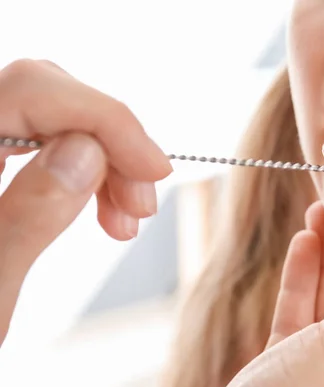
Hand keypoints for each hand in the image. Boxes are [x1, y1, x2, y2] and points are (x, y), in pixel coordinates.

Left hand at [0, 59, 171, 344]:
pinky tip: (103, 208)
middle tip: (142, 206)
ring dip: (107, 164)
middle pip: (46, 97)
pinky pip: (46, 145)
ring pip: (54, 120)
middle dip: (111, 145)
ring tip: (126, 220)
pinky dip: (88, 172)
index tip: (155, 170)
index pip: (30, 89)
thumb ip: (27, 215)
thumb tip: (87, 151)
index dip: (106, 119)